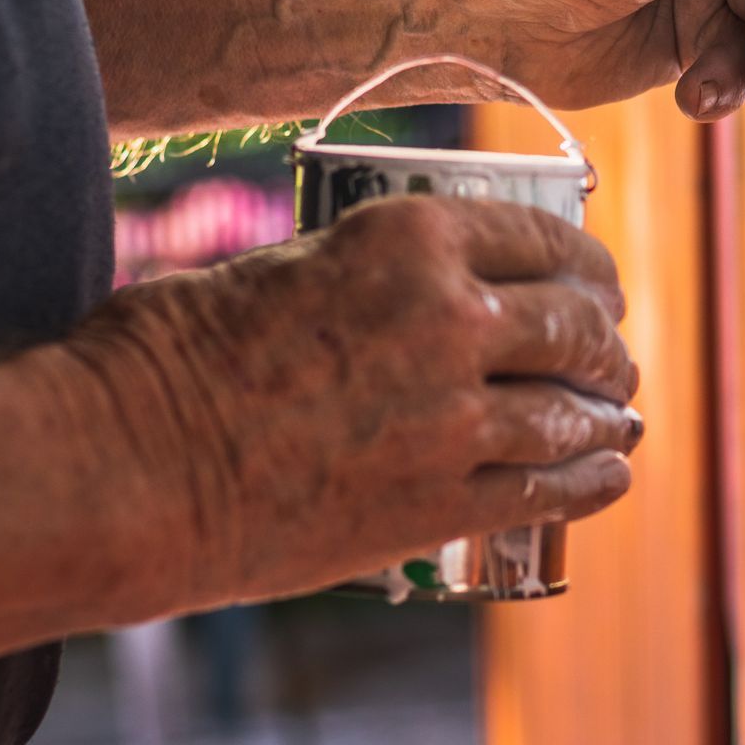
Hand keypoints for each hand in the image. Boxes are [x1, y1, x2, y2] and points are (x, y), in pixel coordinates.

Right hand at [62, 195, 639, 607]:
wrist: (127, 468)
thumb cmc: (172, 354)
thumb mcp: (288, 265)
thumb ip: (371, 272)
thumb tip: (417, 288)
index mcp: (413, 241)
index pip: (543, 239)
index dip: (587, 265)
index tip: (597, 282)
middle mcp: (452, 319)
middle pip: (573, 325)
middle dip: (604, 340)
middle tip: (611, 352)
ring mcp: (453, 420)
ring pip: (572, 411)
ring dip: (606, 412)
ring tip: (617, 415)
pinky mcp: (438, 505)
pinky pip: (547, 489)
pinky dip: (592, 480)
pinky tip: (612, 472)